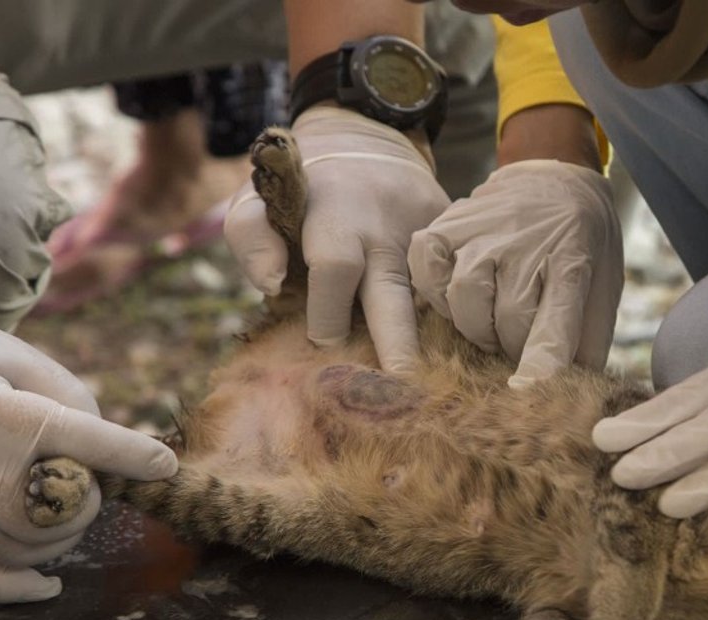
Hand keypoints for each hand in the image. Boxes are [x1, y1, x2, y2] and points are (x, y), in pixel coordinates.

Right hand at [0, 293, 176, 602]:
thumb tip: (114, 455)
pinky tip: (51, 583)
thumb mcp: (15, 353)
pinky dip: (23, 587)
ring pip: (34, 547)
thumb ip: (71, 399)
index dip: (131, 456)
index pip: (80, 441)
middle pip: (60, 508)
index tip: (164, 466)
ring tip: (61, 499)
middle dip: (89, 492)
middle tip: (81, 469)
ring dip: (66, 530)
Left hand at [225, 106, 449, 372]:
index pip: (336, 267)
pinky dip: (444, 319)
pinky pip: (452, 288)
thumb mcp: (259, 195)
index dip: (327, 314)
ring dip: (426, 341)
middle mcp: (389, 224)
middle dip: (398, 348)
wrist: (369, 142)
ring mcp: (430, 232)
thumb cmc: (303, 189)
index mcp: (337, 211)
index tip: (323, 343)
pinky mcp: (456, 240)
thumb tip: (272, 285)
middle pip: (395, 295)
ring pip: (433, 298)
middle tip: (400, 389)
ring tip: (425, 380)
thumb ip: (250, 235)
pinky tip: (438, 344)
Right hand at [408, 160, 623, 387]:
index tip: (524, 390)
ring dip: (477, 326)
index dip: (541, 362)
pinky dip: (437, 294)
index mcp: (573, 263)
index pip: (555, 323)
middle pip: (506, 322)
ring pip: (465, 302)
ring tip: (491, 317)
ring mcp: (483, 231)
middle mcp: (526, 243)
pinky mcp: (447, 224)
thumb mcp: (602, 289)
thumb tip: (570, 397)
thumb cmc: (580, 247)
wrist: (555, 177)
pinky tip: (457, 295)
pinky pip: (427, 272)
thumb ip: (588, 343)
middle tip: (518, 335)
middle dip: (512, 346)